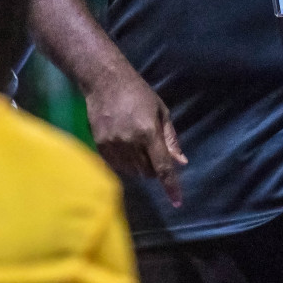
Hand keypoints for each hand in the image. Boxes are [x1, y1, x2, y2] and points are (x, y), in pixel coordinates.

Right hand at [84, 67, 187, 206]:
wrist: (105, 81)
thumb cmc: (138, 93)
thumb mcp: (161, 111)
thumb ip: (170, 139)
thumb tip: (181, 163)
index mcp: (148, 132)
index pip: (162, 168)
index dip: (171, 186)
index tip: (177, 202)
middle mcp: (130, 142)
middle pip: (147, 172)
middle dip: (154, 168)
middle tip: (153, 150)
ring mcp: (113, 145)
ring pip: (132, 172)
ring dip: (140, 167)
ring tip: (138, 147)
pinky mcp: (100, 146)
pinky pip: (117, 166)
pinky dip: (125, 163)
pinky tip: (125, 148)